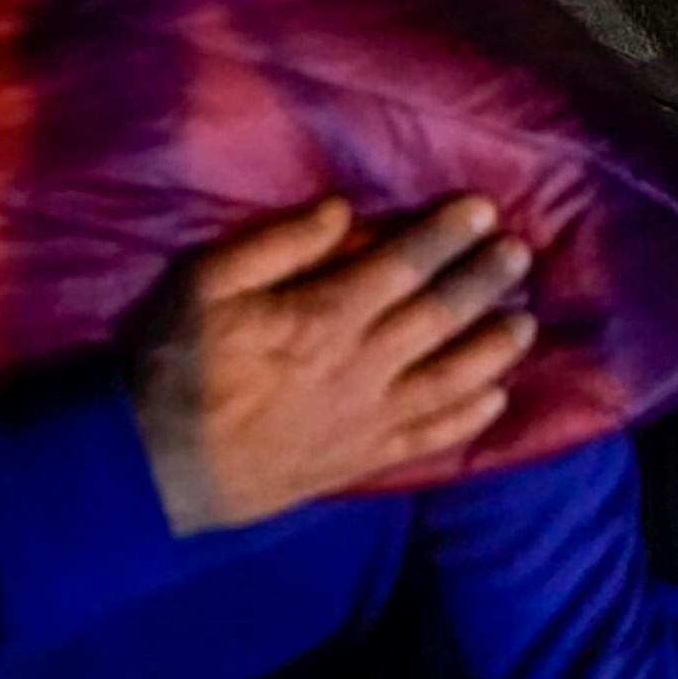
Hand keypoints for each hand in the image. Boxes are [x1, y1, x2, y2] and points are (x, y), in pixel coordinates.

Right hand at [130, 195, 534, 533]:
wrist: (151, 468)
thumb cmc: (171, 365)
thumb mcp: (203, 285)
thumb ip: (275, 245)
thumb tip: (341, 211)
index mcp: (320, 319)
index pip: (400, 268)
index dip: (446, 237)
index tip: (483, 210)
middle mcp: (357, 370)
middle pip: (438, 319)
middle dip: (483, 282)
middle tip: (520, 253)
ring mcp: (363, 422)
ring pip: (448, 381)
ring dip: (492, 350)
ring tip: (526, 321)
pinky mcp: (358, 461)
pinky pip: (427, 439)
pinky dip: (467, 420)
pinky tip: (496, 400)